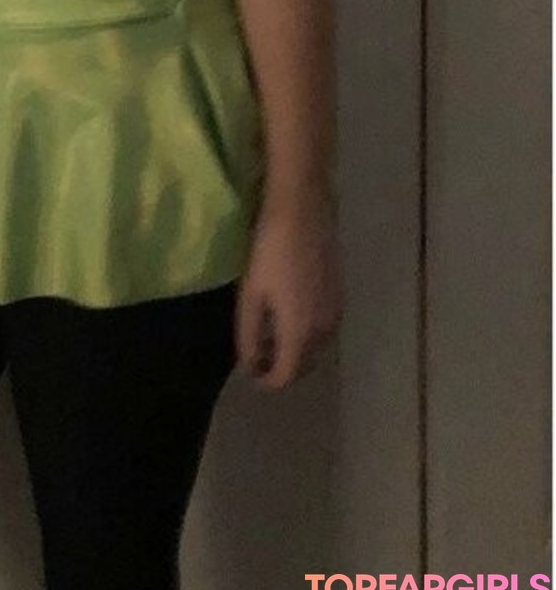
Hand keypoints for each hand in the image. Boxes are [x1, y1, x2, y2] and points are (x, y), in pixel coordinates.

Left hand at [236, 191, 341, 389]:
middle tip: (257, 353)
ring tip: (270, 332)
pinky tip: (290, 311)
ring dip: (296, 349)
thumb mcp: (250, 294)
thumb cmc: (270, 250)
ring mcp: (336, 311)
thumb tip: (250, 366)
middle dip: (282, 366)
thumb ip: (249, 336)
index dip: (267, 380)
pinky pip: (324, 328)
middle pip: (305, 365)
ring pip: (316, 347)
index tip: (251, 373)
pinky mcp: (340, 293)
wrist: (302, 209)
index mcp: (300, 333)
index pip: (286, 375)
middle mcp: (324, 330)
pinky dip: (307, 331)